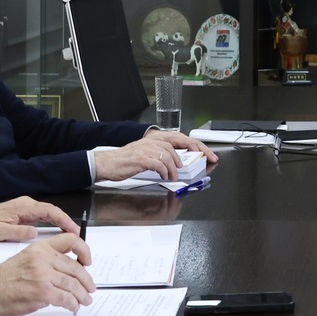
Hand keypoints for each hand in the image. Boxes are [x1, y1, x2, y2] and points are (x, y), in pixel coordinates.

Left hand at [0, 197, 79, 241]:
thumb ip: (18, 232)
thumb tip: (35, 233)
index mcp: (24, 207)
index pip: (49, 211)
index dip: (63, 220)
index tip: (73, 229)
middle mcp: (27, 204)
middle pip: (53, 211)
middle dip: (66, 221)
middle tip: (77, 234)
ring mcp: (27, 208)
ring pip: (49, 213)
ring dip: (61, 222)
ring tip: (71, 234)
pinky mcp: (25, 212)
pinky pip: (43, 216)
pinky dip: (53, 222)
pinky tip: (58, 231)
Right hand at [0, 235, 96, 315]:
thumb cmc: (6, 277)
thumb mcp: (28, 258)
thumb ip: (48, 260)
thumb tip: (68, 271)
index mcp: (41, 248)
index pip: (70, 241)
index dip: (84, 250)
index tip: (88, 261)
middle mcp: (43, 258)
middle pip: (75, 268)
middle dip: (86, 281)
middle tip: (90, 288)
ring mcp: (43, 275)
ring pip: (72, 284)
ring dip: (82, 295)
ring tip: (85, 300)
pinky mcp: (42, 291)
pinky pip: (65, 298)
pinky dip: (72, 304)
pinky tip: (73, 306)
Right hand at [96, 131, 214, 181]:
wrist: (107, 163)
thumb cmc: (125, 161)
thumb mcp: (146, 155)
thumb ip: (161, 157)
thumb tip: (177, 165)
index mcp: (154, 139)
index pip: (181, 138)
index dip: (197, 146)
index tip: (209, 155)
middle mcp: (151, 141)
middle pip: (178, 144)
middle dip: (194, 153)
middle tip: (203, 163)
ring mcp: (146, 148)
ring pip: (169, 155)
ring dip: (175, 168)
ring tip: (175, 176)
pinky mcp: (141, 158)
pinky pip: (158, 164)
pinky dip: (165, 171)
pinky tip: (165, 176)